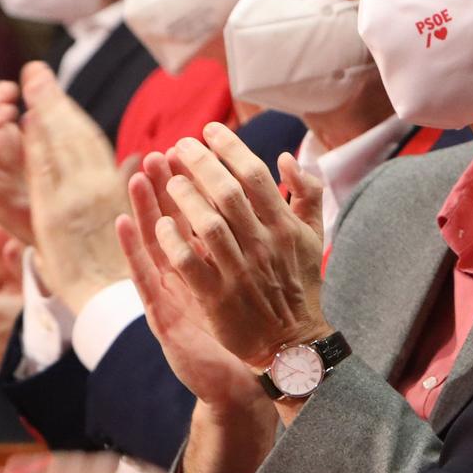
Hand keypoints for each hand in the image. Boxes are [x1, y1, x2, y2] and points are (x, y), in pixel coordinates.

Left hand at [23, 63, 129, 311]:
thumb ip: (134, 186)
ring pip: (56, 147)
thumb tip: (141, 158)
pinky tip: (23, 124)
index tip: (54, 92)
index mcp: (114, 189)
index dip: (69, 113)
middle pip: (71, 136)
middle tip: (36, 73)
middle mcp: (95, 189)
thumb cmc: (133, 270)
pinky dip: (34, 145)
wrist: (117, 304)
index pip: (89, 142)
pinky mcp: (53, 218)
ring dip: (41, 114)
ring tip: (28, 88)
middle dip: (52, 101)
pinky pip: (42, 173)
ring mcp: (73, 201)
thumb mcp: (143, 221)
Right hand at [118, 161, 271, 408]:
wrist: (261, 370)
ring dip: (144, 207)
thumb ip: (264, 233)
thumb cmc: (257, 322)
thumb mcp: (263, 274)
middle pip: (174, 220)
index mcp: (213, 259)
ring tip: (137, 173)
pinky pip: (144, 278)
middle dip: (168, 184)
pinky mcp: (163, 315)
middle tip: (162, 151)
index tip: (193, 146)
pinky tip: (122, 225)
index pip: (201, 210)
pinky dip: (132, 250)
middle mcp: (190, 271)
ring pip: (155, 242)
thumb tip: (270, 194)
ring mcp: (174, 291)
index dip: (196, 180)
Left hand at [147, 123, 326, 369]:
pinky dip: (173, 241)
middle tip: (180, 145)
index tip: (209, 130)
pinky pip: (189, 264)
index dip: (230, 147)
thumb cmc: (300, 284)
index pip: (255, 175)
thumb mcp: (313, 236)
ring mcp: (240, 273)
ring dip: (184, 197)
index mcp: (286, 227)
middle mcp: (264, 246)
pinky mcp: (218, 299)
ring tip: (168, 178)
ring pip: (207, 225)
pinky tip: (160, 224)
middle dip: (200, 162)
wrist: (293, 343)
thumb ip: (307, 194)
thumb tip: (286, 157)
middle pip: (227, 193)